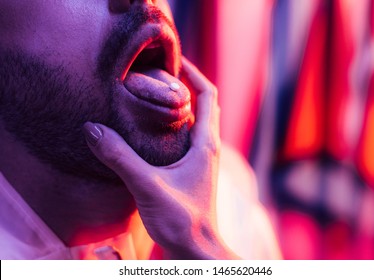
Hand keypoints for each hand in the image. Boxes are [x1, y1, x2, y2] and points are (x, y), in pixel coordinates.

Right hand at [83, 57, 237, 258]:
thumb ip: (119, 157)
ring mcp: (204, 160)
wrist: (197, 249)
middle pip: (205, 104)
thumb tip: (92, 129)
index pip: (208, 95)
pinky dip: (177, 125)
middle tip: (159, 76)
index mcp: (206, 144)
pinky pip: (190, 138)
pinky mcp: (195, 171)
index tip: (172, 61)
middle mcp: (209, 148)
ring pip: (198, 121)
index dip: (193, 74)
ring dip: (182, 105)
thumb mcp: (147, 185)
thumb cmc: (181, 220)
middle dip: (186, 85)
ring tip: (156, 97)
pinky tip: (156, 131)